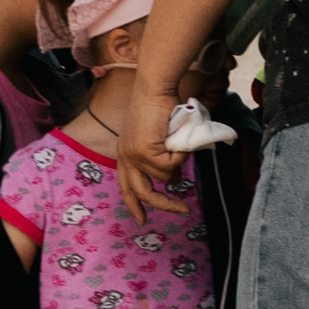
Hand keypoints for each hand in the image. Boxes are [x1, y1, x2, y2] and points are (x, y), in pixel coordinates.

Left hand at [115, 85, 186, 219]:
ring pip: (164, 176)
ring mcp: (133, 156)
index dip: (134, 204)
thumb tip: (173, 180)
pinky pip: (171, 165)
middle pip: (141, 192)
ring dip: (178, 161)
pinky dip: (180, 154)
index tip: (142, 220)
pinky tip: (176, 136)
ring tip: (179, 141)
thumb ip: (162, 160)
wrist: (155, 88)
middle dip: (163, 204)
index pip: (126, 186)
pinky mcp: (144, 152)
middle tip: (183, 210)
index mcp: (125, 154)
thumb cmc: (161, 107)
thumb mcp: (159, 139)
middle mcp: (125, 156)